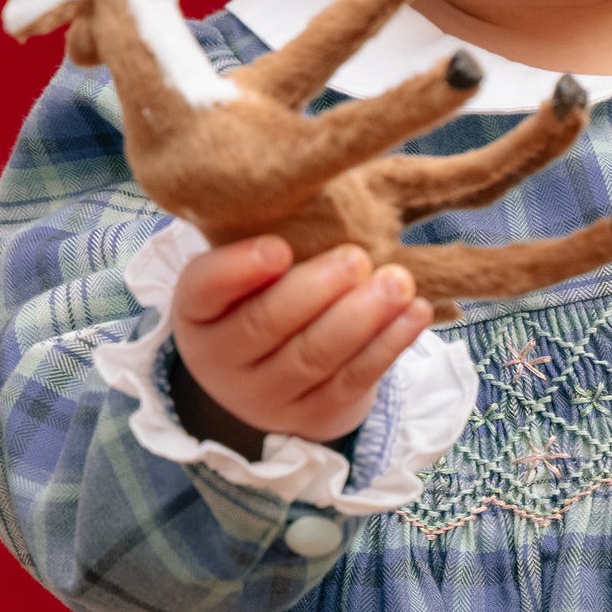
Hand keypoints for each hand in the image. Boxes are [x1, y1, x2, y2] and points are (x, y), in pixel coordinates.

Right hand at [170, 236, 432, 453]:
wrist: (271, 381)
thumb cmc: (261, 302)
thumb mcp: (247, 276)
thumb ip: (268, 247)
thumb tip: (323, 197)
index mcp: (196, 314)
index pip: (203, 288)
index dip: (238, 269)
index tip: (278, 248)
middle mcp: (221, 361)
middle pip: (265, 325)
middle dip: (316, 289)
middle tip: (356, 258)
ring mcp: (267, 396)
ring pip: (315, 356)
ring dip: (362, 316)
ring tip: (397, 282)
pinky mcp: (315, 414)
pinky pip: (354, 378)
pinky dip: (389, 343)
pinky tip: (415, 312)